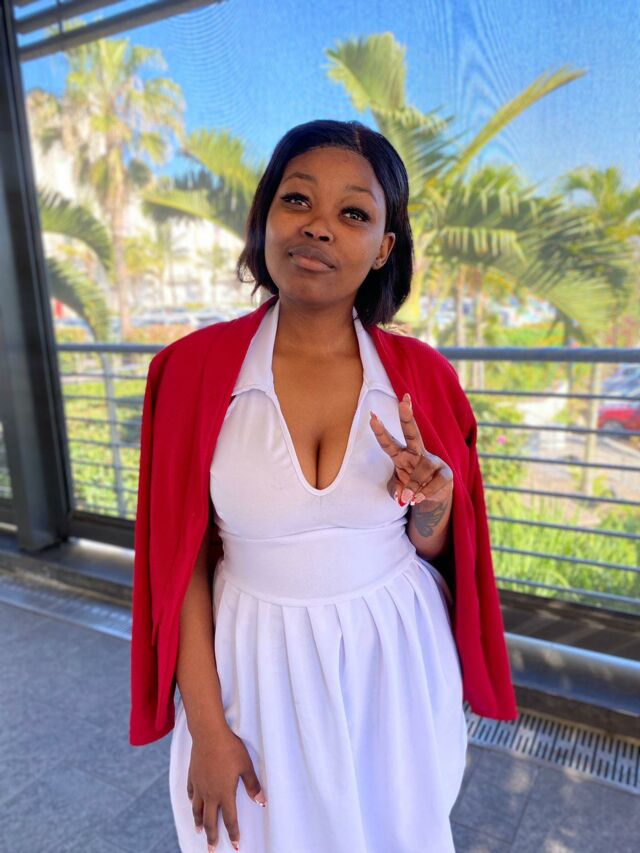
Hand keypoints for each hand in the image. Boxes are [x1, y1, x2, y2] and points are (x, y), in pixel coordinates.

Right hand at [187, 724, 266, 850]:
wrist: (208, 734)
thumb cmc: (230, 748)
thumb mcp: (246, 766)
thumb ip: (253, 785)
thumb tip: (262, 802)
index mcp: (225, 793)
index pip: (230, 819)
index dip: (233, 834)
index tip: (236, 846)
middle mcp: (210, 794)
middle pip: (210, 821)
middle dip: (212, 837)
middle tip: (211, 850)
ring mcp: (199, 786)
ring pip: (198, 810)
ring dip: (199, 822)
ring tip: (199, 831)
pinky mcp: (192, 776)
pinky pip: (191, 794)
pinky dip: (193, 803)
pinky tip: (194, 804)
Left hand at [369, 392, 453, 505]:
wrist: (433, 497)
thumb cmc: (412, 487)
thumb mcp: (399, 489)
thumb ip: (396, 490)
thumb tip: (402, 495)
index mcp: (401, 455)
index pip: (389, 442)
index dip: (380, 431)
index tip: (372, 415)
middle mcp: (416, 454)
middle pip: (412, 433)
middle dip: (406, 418)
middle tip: (402, 402)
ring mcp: (432, 462)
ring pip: (422, 468)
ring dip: (414, 484)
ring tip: (410, 497)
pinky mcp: (445, 473)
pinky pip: (435, 482)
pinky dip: (425, 493)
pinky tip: (419, 498)